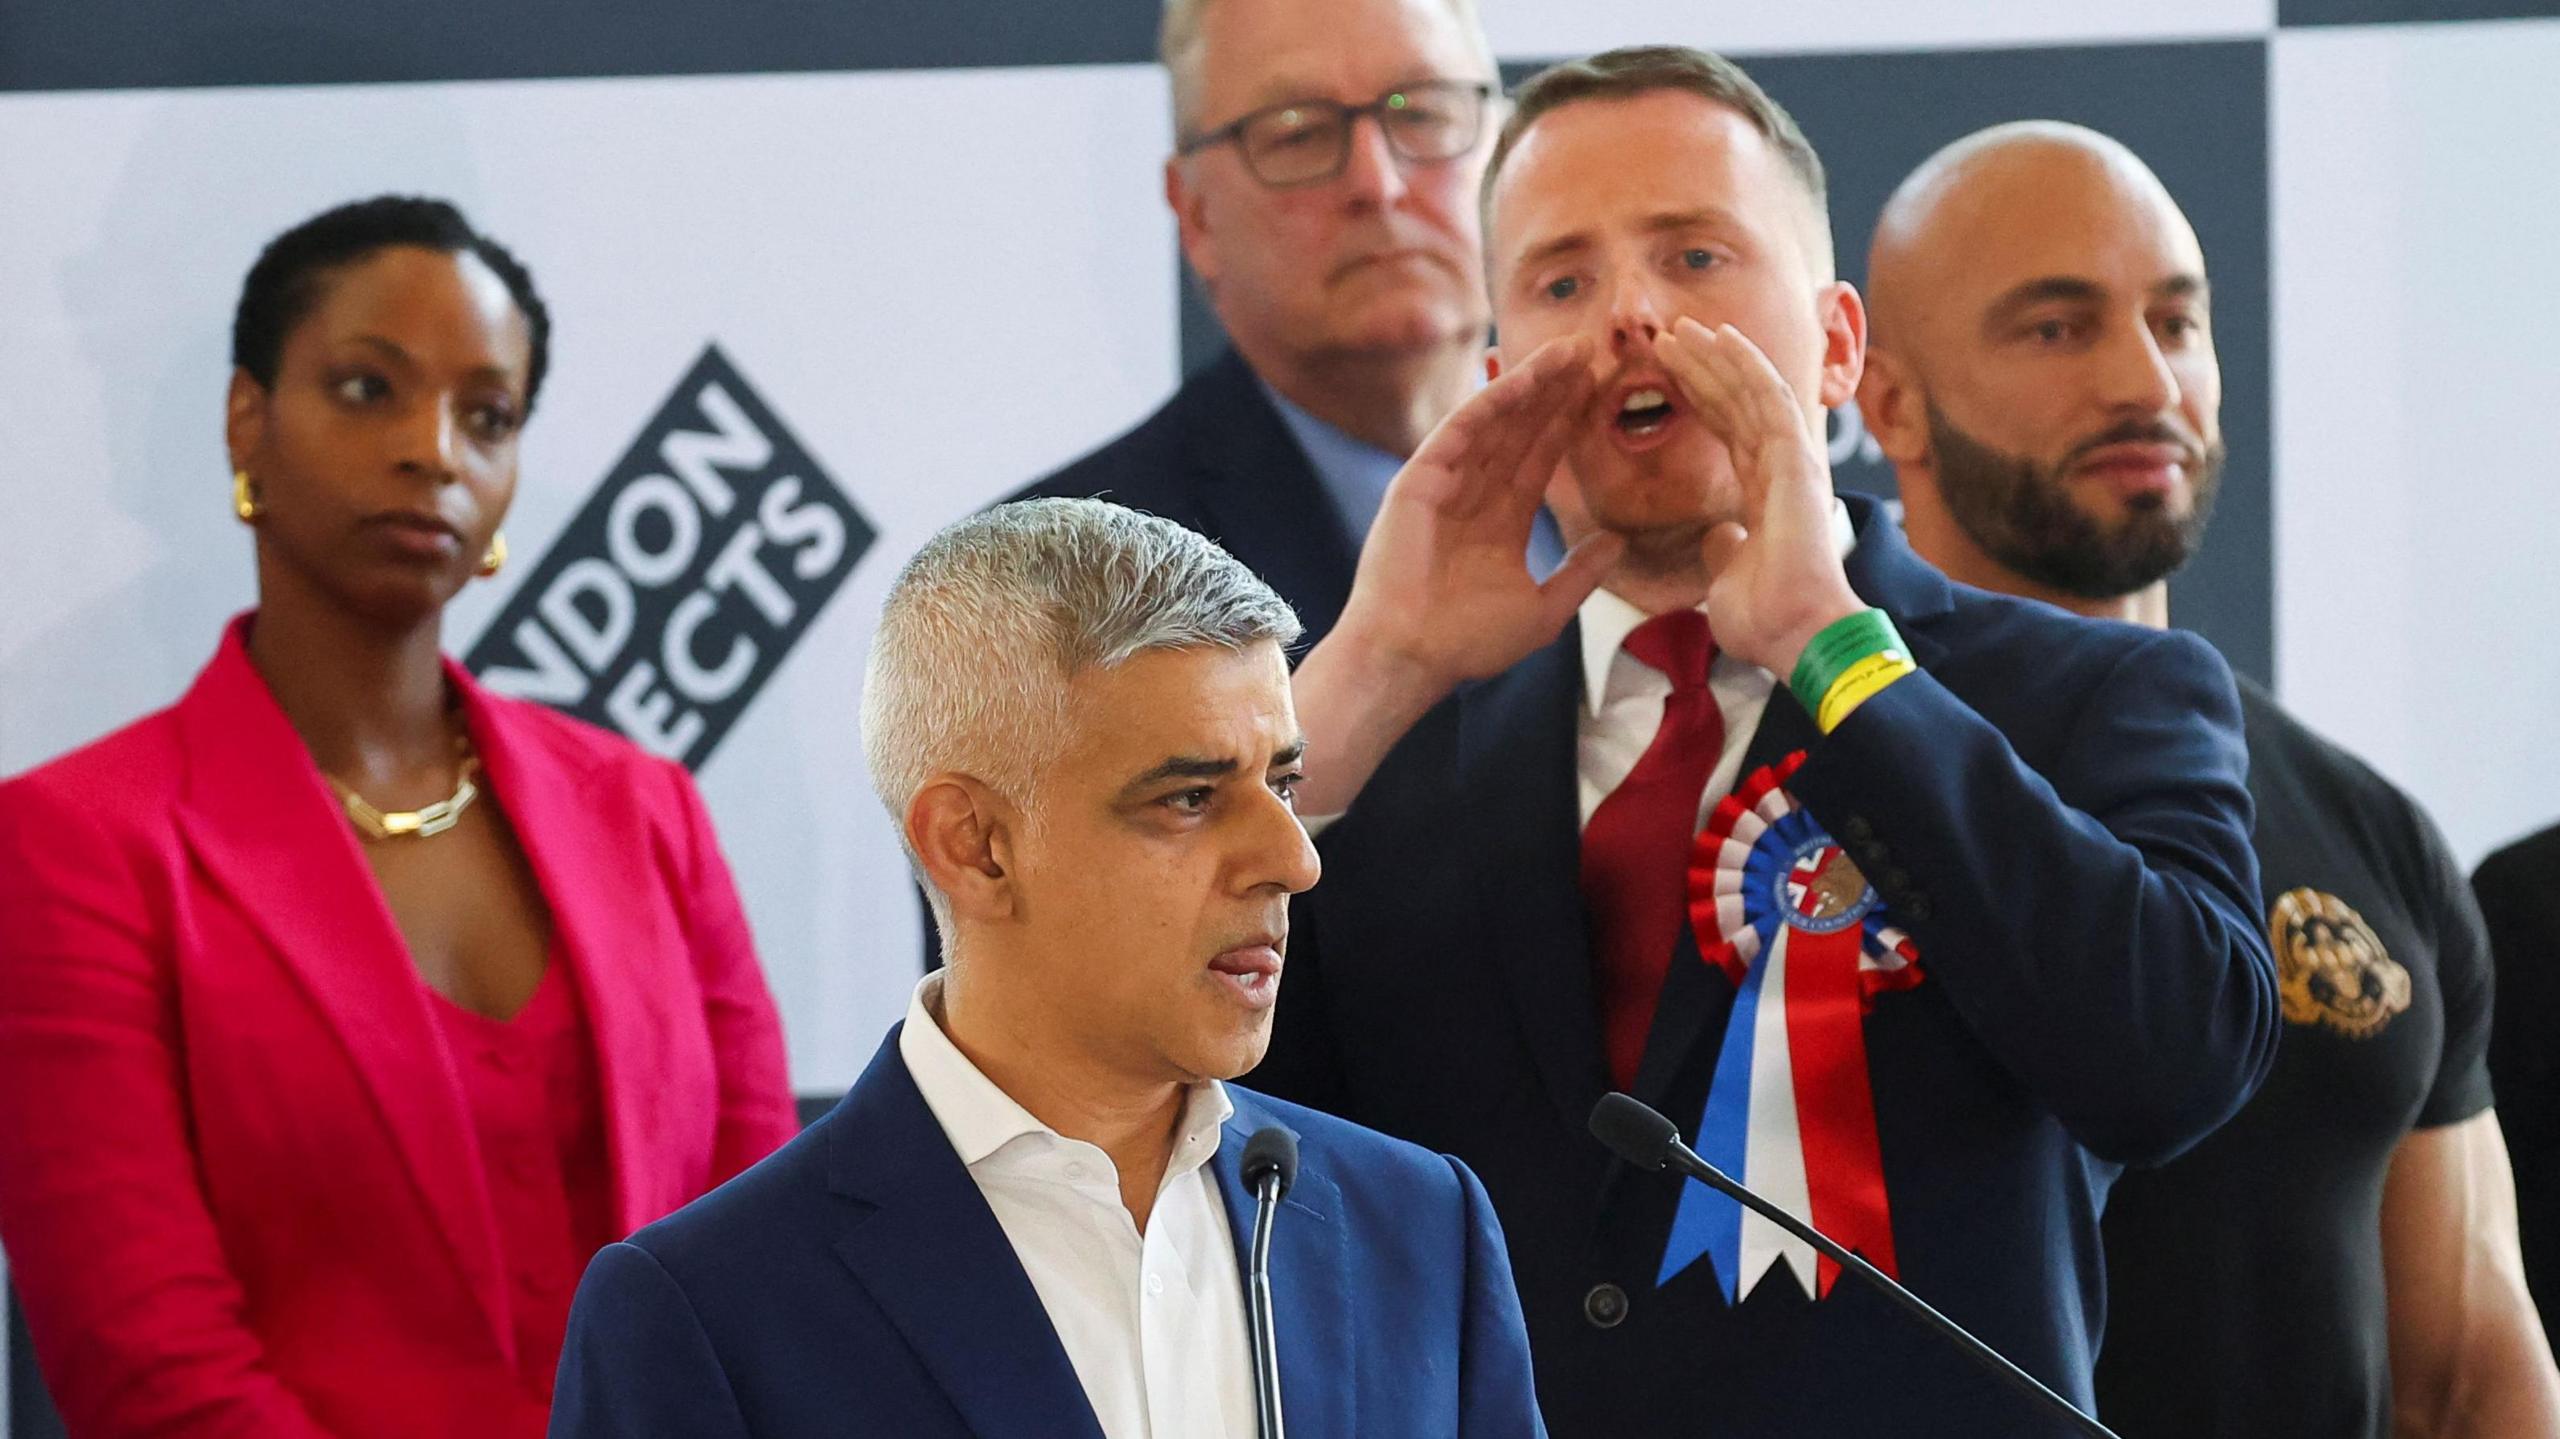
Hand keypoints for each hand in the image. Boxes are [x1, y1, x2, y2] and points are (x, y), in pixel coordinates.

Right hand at [1329, 335, 1624, 693]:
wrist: (1411, 658)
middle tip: (1594, 348)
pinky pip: (1461, 430)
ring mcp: (1444, 483)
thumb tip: (1617, 542)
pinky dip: (1492, 400)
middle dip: (1556, 390)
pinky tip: (1525, 376)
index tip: (1603, 388)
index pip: (1540, 458)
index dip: (1569, 422)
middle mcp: (1472, 494)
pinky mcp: (1419, 479)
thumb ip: (1580, 574)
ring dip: (1531, 383)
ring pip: (1496, 421)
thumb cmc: (1467, 644)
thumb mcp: (1543, 610)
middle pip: (1521, 429)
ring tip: (1570, 349)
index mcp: (1499, 522)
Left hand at [1651, 318, 1863, 676]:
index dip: (1701, 398)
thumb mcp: (1728, 577)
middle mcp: (1782, 471)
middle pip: (1737, 404)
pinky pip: (1769, 398)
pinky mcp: (1797, 458)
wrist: (1796, 635)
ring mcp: (1793, 461)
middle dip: (1703, 368)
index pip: (1730, 432)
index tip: (1668, 372)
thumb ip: (1724, 548)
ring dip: (1716, 357)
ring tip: (1679, 329)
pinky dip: (1745, 364)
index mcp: (1766, 495)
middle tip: (1667, 337)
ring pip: (1751, 391)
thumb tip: (1717, 537)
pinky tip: (1720, 337)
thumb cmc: (1766, 620)